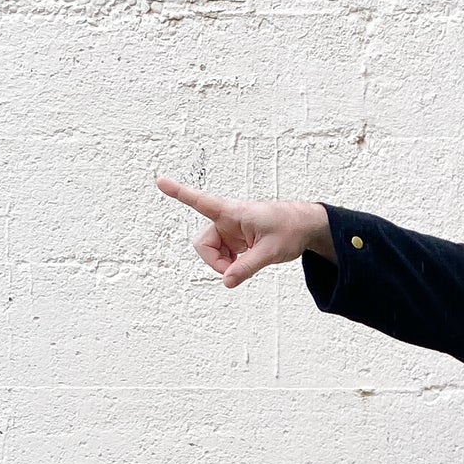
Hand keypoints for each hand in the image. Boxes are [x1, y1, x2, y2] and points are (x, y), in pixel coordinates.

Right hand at [155, 176, 334, 286]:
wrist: (305, 226)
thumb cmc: (290, 228)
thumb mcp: (270, 252)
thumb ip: (247, 267)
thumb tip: (226, 282)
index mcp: (232, 212)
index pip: (201, 202)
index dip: (178, 193)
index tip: (159, 180)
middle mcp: (227, 219)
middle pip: (204, 245)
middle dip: (215, 262)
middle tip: (234, 273)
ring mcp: (230, 230)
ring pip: (213, 253)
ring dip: (225, 265)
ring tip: (248, 264)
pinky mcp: (235, 239)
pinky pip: (224, 255)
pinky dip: (232, 264)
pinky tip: (246, 262)